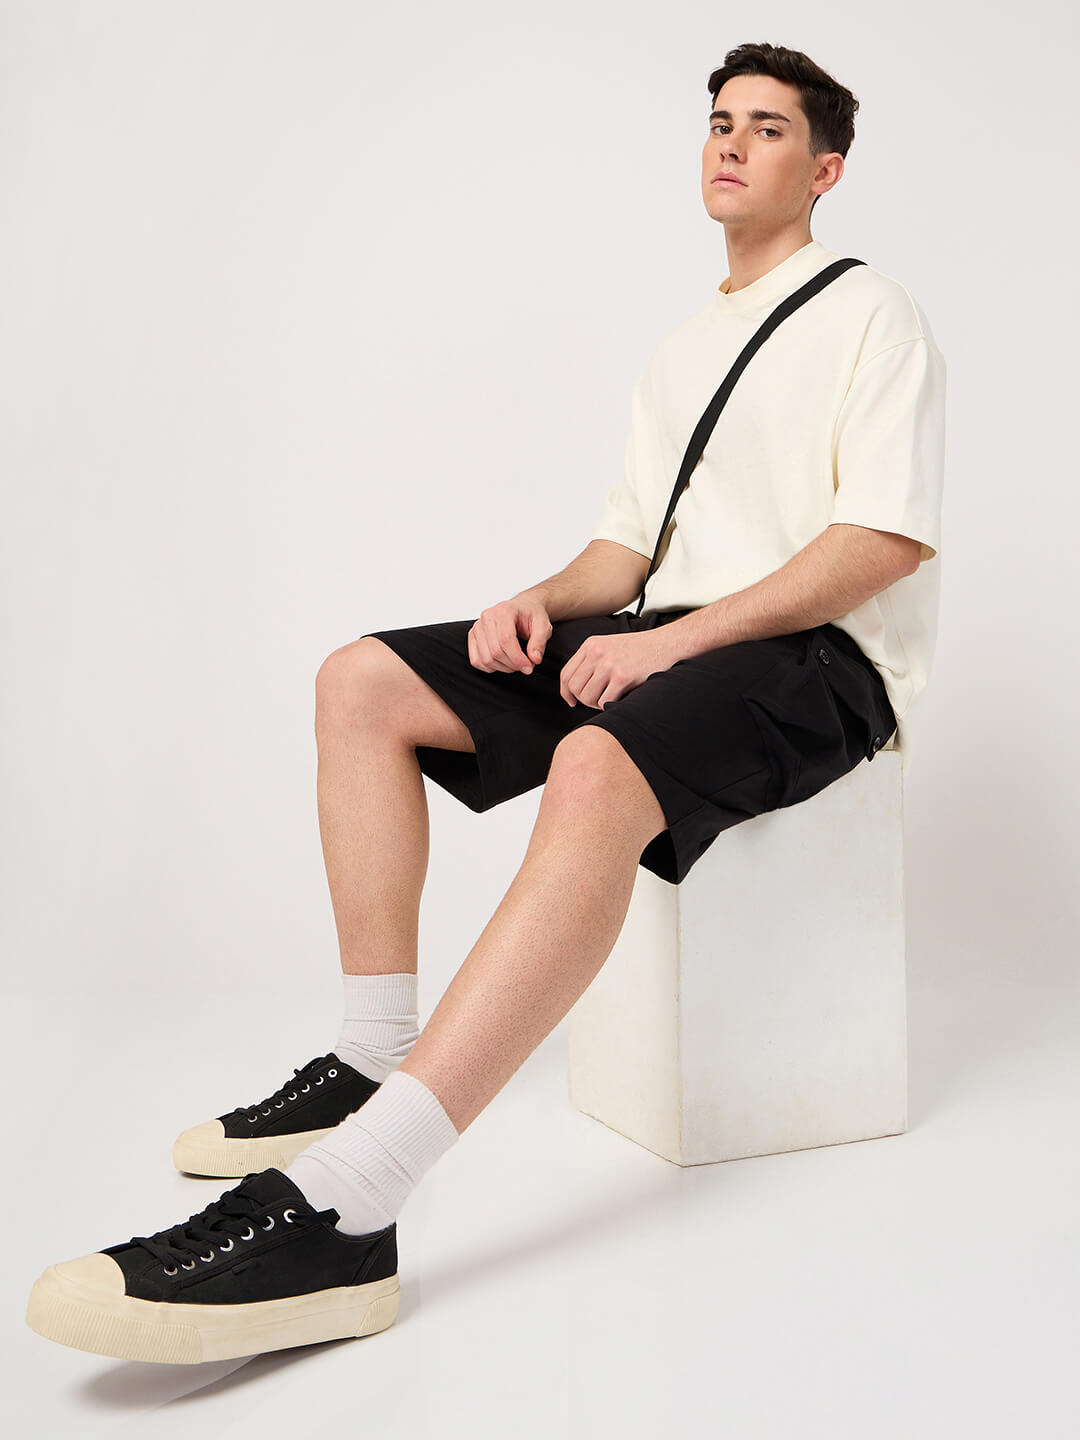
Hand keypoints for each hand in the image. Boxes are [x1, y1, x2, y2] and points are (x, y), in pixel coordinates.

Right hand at [468, 592, 552, 673]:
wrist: (522, 608)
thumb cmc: (531, 614)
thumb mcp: (543, 625)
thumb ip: (540, 641)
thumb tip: (534, 659)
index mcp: (503, 611)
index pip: (505, 640)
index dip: (517, 658)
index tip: (529, 667)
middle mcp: (487, 617)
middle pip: (495, 652)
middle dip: (513, 665)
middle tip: (526, 665)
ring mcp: (477, 628)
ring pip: (485, 659)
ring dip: (503, 668)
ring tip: (516, 662)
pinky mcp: (472, 637)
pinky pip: (476, 661)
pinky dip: (491, 667)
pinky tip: (503, 661)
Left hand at [560, 628, 680, 709]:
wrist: (666, 644)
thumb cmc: (638, 649)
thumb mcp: (608, 646)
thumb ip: (590, 661)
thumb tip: (572, 690)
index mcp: (590, 645)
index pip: (566, 674)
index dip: (566, 692)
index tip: (572, 701)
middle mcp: (597, 653)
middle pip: (575, 688)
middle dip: (583, 700)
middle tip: (596, 701)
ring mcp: (610, 664)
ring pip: (587, 697)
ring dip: (596, 704)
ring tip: (608, 699)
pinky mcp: (623, 676)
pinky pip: (605, 701)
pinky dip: (609, 706)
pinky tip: (619, 699)